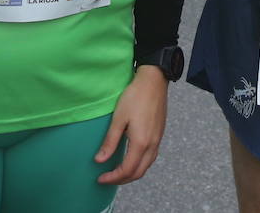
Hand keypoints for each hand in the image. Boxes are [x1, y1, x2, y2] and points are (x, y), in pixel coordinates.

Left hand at [94, 65, 167, 184]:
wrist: (154, 80)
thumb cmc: (135, 96)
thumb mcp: (118, 118)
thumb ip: (110, 142)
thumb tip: (100, 160)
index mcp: (141, 142)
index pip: (127, 170)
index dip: (112, 178)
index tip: (100, 178)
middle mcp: (152, 144)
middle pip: (138, 172)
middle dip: (122, 180)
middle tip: (107, 178)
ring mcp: (158, 139)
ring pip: (146, 166)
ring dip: (132, 173)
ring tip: (117, 171)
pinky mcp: (159, 134)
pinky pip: (151, 157)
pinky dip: (140, 164)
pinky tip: (131, 158)